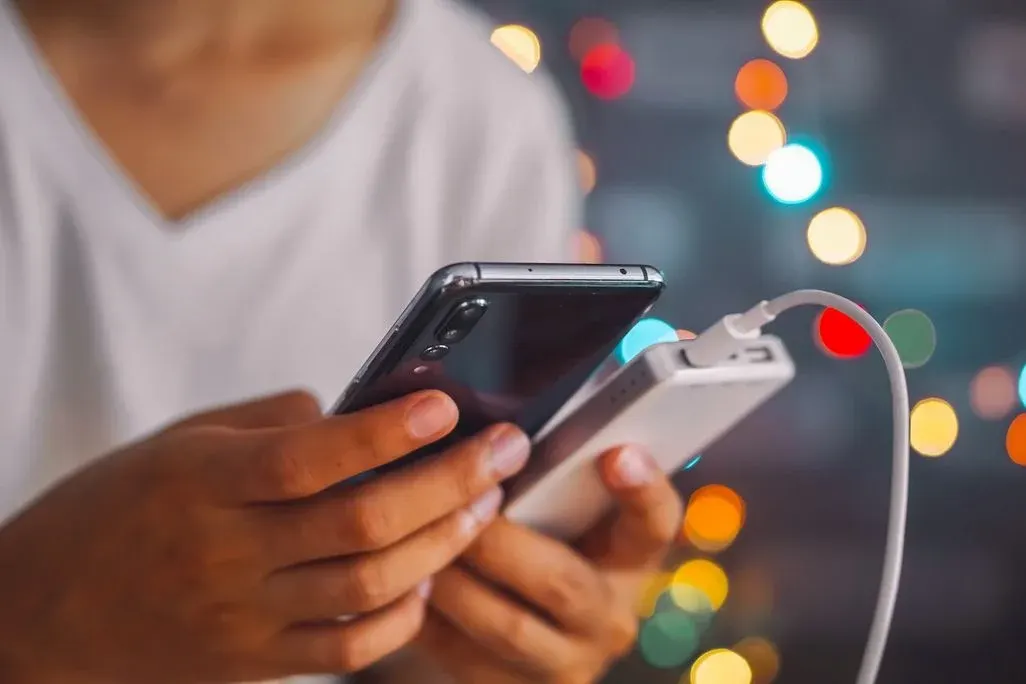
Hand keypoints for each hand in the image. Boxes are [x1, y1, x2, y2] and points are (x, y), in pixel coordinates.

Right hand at [0, 390, 530, 682]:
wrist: (43, 615)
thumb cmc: (116, 509)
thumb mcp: (178, 443)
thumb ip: (269, 426)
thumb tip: (359, 414)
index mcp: (200, 484)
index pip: (308, 458)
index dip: (385, 432)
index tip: (446, 406)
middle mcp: (225, 554)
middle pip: (360, 523)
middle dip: (448, 483)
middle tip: (502, 450)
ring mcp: (243, 617)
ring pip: (368, 587)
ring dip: (441, 543)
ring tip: (485, 504)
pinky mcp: (256, 661)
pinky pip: (348, 650)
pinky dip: (402, 616)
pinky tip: (431, 577)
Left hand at [414, 446, 682, 683]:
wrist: (529, 632)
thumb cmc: (539, 541)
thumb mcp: (561, 512)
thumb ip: (551, 479)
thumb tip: (501, 433)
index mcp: (631, 558)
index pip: (655, 521)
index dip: (642, 489)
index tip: (616, 453)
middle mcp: (609, 617)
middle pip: (562, 582)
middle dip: (498, 541)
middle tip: (454, 502)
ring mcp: (566, 664)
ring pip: (505, 627)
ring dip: (453, 580)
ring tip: (411, 539)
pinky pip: (464, 659)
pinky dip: (428, 616)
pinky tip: (400, 581)